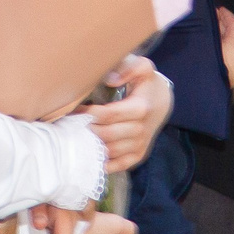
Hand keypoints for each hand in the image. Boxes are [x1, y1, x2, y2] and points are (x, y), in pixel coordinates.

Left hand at [86, 57, 171, 172]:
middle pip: (106, 134)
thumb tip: (111, 80)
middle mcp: (141, 130)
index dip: (88, 113)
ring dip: (91, 146)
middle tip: (70, 124)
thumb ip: (130, 68)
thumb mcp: (143, 68)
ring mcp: (139, 146)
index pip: (108, 115)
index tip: (75, 109)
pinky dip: (103, 163)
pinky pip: (118, 165)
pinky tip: (90, 155)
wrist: (163, 103)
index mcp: (140, 109)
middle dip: (86, 129)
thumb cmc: (147, 84)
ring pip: (109, 151)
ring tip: (76, 137)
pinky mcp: (138, 156)